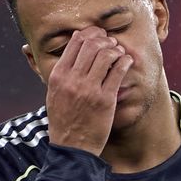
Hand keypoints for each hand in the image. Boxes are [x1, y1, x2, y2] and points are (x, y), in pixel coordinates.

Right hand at [45, 26, 132, 155]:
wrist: (72, 146)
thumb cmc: (64, 120)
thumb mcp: (53, 94)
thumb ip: (61, 72)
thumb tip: (71, 48)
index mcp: (58, 76)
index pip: (75, 43)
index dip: (90, 34)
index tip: (98, 35)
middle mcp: (72, 80)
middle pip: (92, 44)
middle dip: (104, 39)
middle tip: (111, 42)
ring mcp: (89, 89)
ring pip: (106, 54)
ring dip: (116, 49)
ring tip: (119, 52)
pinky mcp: (105, 99)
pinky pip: (118, 71)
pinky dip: (125, 61)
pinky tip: (126, 62)